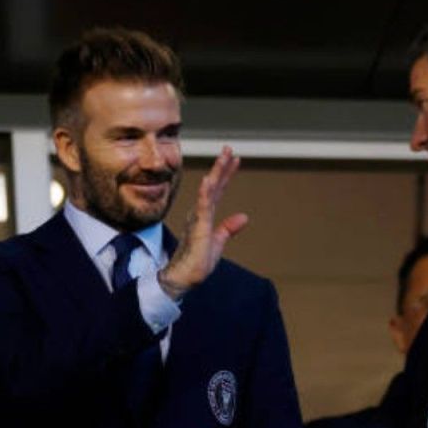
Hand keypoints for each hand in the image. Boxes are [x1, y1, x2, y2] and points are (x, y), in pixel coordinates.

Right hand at [158, 146, 247, 299]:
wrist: (184, 278)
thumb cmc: (197, 262)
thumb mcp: (218, 242)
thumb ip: (228, 228)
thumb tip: (244, 216)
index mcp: (205, 215)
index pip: (217, 191)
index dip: (225, 175)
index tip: (234, 159)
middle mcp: (200, 213)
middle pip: (213, 186)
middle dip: (221, 167)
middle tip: (229, 149)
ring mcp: (199, 219)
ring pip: (209, 191)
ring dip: (216, 173)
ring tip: (224, 157)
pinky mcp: (198, 228)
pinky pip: (202, 207)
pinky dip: (205, 193)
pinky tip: (208, 179)